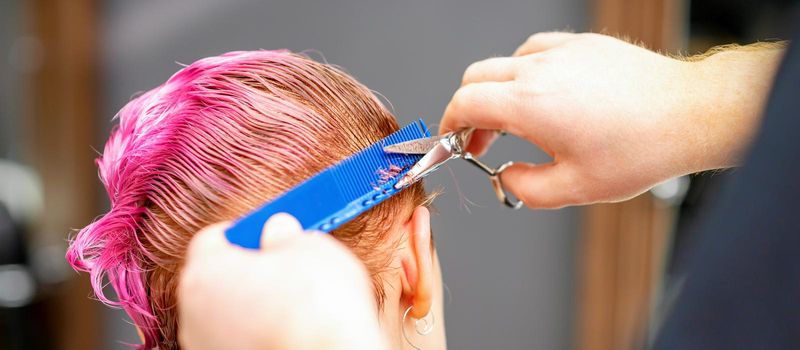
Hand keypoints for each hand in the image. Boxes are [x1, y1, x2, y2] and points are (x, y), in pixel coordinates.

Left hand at [178, 214, 385, 349]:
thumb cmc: (315, 306)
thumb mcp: (309, 248)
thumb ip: (285, 235)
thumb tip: (279, 231)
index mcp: (206, 272)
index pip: (212, 239)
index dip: (244, 233)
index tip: (268, 234)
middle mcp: (194, 312)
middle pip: (216, 278)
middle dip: (246, 270)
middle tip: (285, 267)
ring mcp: (207, 344)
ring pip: (226, 313)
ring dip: (252, 305)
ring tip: (292, 305)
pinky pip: (238, 339)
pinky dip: (257, 332)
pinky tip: (287, 331)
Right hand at [441, 32, 782, 207]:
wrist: (688, 114)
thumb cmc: (640, 148)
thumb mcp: (575, 188)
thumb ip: (525, 188)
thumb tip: (507, 176)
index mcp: (529, 104)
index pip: (464, 102)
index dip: (449, 124)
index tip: (454, 140)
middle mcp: (540, 69)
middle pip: (476, 77)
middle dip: (469, 110)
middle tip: (482, 140)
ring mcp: (563, 52)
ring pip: (506, 63)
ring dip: (498, 92)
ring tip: (516, 122)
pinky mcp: (584, 45)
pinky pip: (537, 51)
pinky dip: (526, 73)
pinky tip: (544, 94)